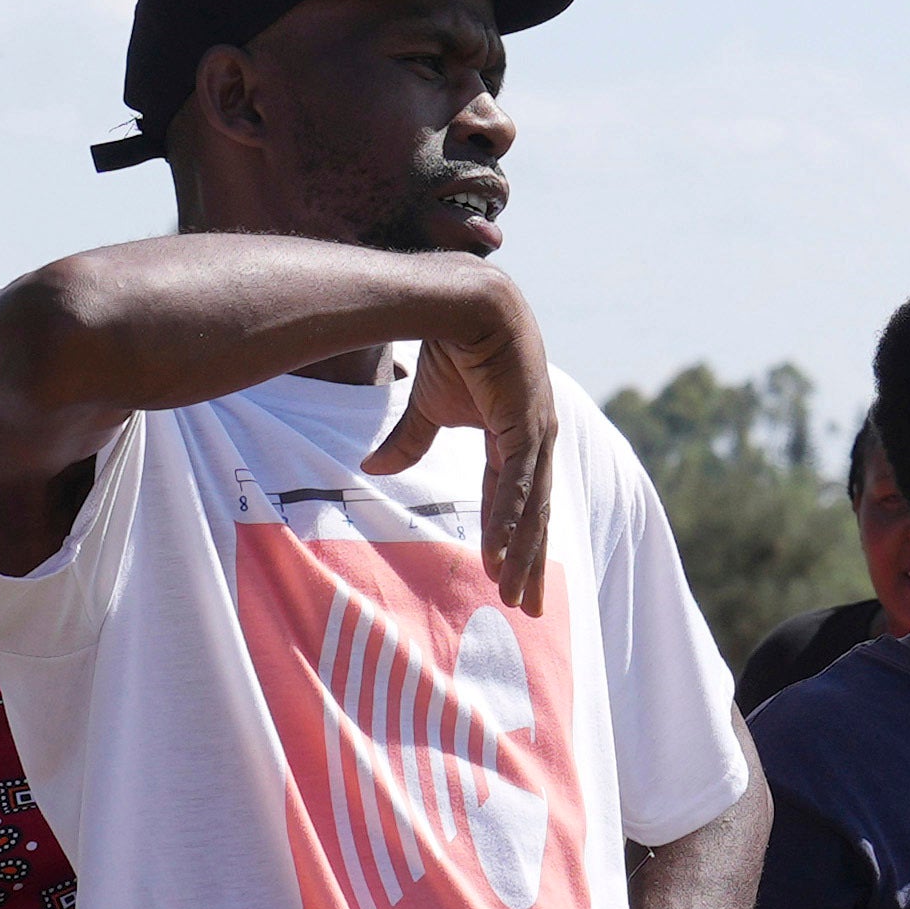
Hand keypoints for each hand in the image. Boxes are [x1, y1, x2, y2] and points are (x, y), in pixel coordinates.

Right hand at [365, 269, 571, 617]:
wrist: (457, 300)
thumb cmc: (448, 345)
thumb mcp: (427, 407)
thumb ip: (409, 444)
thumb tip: (374, 472)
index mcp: (514, 440)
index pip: (516, 503)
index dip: (512, 543)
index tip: (507, 581)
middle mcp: (534, 443)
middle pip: (534, 517)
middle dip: (530, 564)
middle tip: (528, 609)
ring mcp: (535, 435)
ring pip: (531, 509)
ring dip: (521, 554)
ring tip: (514, 595)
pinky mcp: (527, 424)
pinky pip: (517, 484)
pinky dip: (510, 521)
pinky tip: (505, 555)